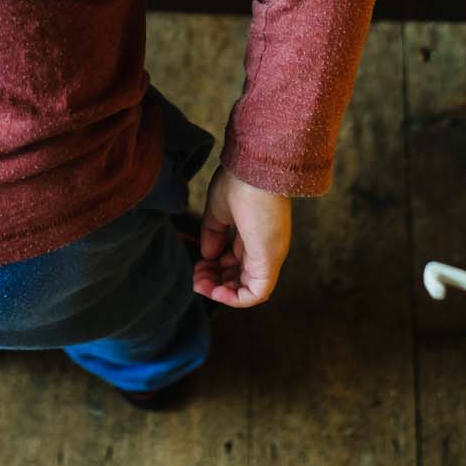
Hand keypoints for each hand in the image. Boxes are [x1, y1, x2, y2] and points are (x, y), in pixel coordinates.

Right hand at [194, 166, 291, 307]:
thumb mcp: (219, 211)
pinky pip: (254, 294)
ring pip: (247, 290)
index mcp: (256, 234)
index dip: (216, 267)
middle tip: (195, 275)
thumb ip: (213, 234)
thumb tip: (207, 256)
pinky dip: (233, 298)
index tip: (198, 262)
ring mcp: (269, 256)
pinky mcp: (269, 261)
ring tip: (200, 282)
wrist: (255, 167)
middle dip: (215, 281)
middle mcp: (266, 248)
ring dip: (220, 291)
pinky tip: (214, 290)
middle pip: (241, 277)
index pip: (238, 261)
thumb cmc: (239, 181)